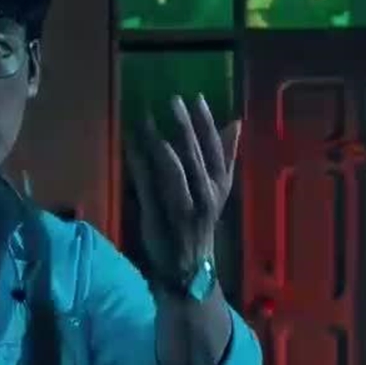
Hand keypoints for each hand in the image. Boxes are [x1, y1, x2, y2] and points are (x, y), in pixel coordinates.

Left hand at [124, 94, 241, 283]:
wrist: (187, 266)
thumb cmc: (199, 223)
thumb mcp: (217, 190)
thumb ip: (225, 156)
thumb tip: (235, 122)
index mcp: (219, 184)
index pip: (216, 148)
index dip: (207, 123)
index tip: (197, 98)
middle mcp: (206, 194)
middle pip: (194, 154)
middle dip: (184, 125)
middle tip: (172, 100)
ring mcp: (183, 206)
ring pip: (173, 168)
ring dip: (160, 141)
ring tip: (148, 118)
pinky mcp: (160, 215)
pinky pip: (148, 184)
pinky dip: (139, 162)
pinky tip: (130, 144)